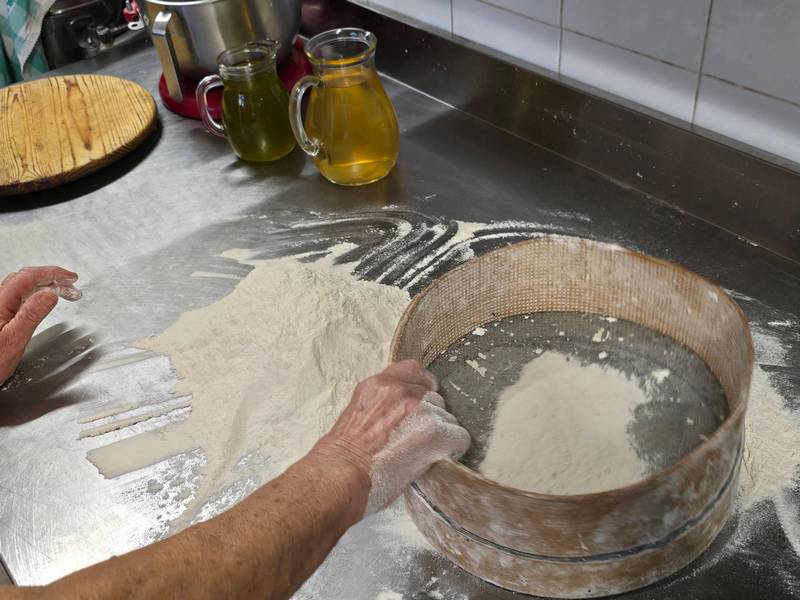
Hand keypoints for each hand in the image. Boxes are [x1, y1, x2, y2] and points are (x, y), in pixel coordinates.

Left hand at [0, 266, 80, 384]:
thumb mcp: (14, 339)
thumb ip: (31, 315)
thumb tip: (50, 294)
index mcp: (0, 303)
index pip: (28, 277)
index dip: (51, 273)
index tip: (70, 278)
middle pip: (25, 278)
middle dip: (51, 277)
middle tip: (71, 284)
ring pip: (21, 287)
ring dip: (44, 284)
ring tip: (61, 290)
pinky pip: (19, 296)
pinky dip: (35, 293)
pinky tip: (42, 301)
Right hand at [315, 360, 470, 516]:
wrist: (340, 476)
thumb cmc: (342, 457)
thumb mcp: (357, 413)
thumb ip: (381, 404)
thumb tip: (401, 414)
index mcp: (378, 383)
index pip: (414, 370)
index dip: (421, 388)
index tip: (419, 406)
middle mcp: (399, 390)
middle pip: (435, 396)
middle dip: (430, 416)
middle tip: (416, 438)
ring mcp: (418, 408)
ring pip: (448, 417)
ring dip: (440, 434)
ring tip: (421, 452)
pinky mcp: (433, 430)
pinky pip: (459, 436)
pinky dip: (452, 450)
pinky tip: (433, 460)